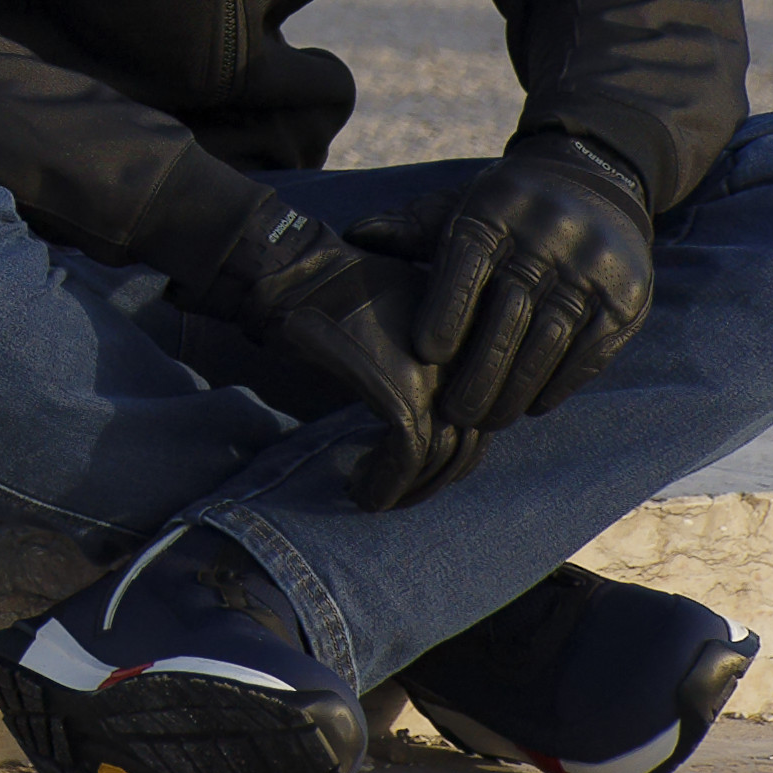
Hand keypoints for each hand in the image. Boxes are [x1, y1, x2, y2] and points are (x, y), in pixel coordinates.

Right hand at [202, 211, 484, 510]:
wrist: (290, 276)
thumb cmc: (329, 300)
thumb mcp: (393, 329)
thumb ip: (424, 370)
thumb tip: (433, 433)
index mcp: (470, 333)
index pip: (481, 411)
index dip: (450, 453)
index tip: (415, 474)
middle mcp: (466, 350)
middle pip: (470, 436)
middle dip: (433, 478)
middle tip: (396, 496)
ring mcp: (437, 369)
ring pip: (443, 452)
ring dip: (408, 488)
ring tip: (370, 496)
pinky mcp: (400, 388)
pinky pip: (409, 452)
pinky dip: (385, 483)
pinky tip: (362, 492)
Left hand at [380, 137, 658, 435]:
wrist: (594, 180)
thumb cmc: (506, 208)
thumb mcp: (459, 205)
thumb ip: (409, 228)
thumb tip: (354, 237)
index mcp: (496, 210)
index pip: (469, 263)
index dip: (448, 309)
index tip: (426, 354)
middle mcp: (548, 235)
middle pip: (511, 311)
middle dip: (480, 369)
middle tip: (452, 413)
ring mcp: (592, 267)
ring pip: (551, 338)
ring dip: (516, 387)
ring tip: (486, 420)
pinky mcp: (627, 297)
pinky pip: (592, 350)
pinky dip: (560, 383)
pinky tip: (533, 406)